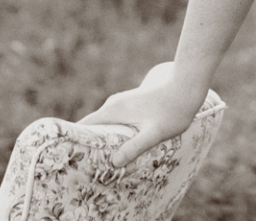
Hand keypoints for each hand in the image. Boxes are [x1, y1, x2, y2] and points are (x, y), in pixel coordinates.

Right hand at [77, 71, 204, 166]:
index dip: (73, 141)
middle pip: (92, 127)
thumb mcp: (154, 133)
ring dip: (101, 141)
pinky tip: (119, 150)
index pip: (84, 125)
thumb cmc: (172, 111)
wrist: (187, 86)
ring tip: (100, 163)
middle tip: (85, 169)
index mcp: (113, 110)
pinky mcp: (131, 106)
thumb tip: (113, 162)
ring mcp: (122, 104)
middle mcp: (114, 105)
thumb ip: (134, 147)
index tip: (68, 159)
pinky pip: (114, 123)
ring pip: (104, 125)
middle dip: (86, 145)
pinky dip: (112, 136)